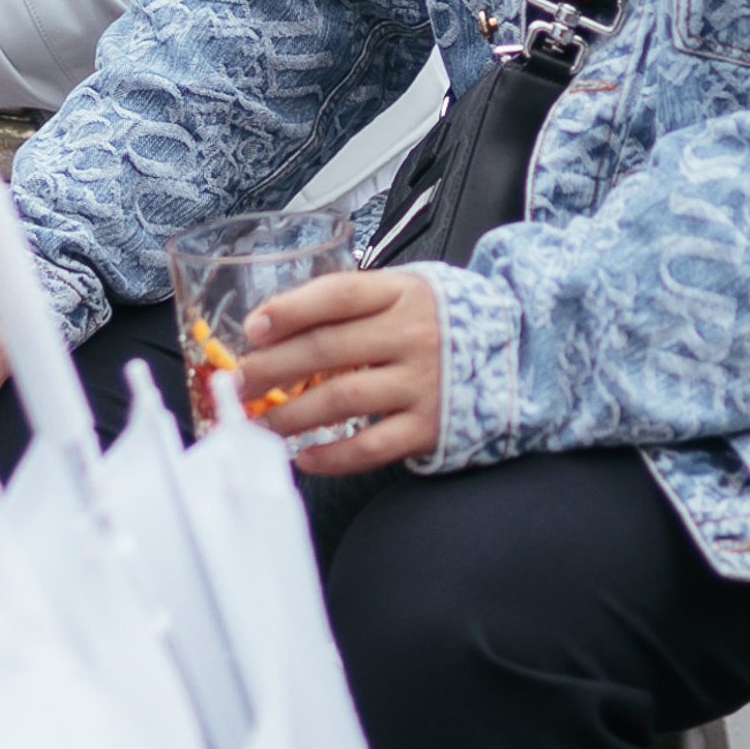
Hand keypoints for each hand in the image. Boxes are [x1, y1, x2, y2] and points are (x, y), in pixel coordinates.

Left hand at [236, 267, 441, 475]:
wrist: (511, 348)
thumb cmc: (437, 319)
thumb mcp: (404, 291)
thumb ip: (352, 302)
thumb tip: (275, 325)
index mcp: (401, 293)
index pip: (339, 295)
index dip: (292, 310)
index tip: (253, 329)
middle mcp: (411, 335)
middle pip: (328, 349)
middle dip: (273, 368)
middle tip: (238, 384)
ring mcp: (421, 383)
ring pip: (341, 400)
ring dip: (291, 415)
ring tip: (259, 423)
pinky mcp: (428, 426)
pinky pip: (372, 447)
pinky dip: (333, 457)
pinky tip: (304, 457)